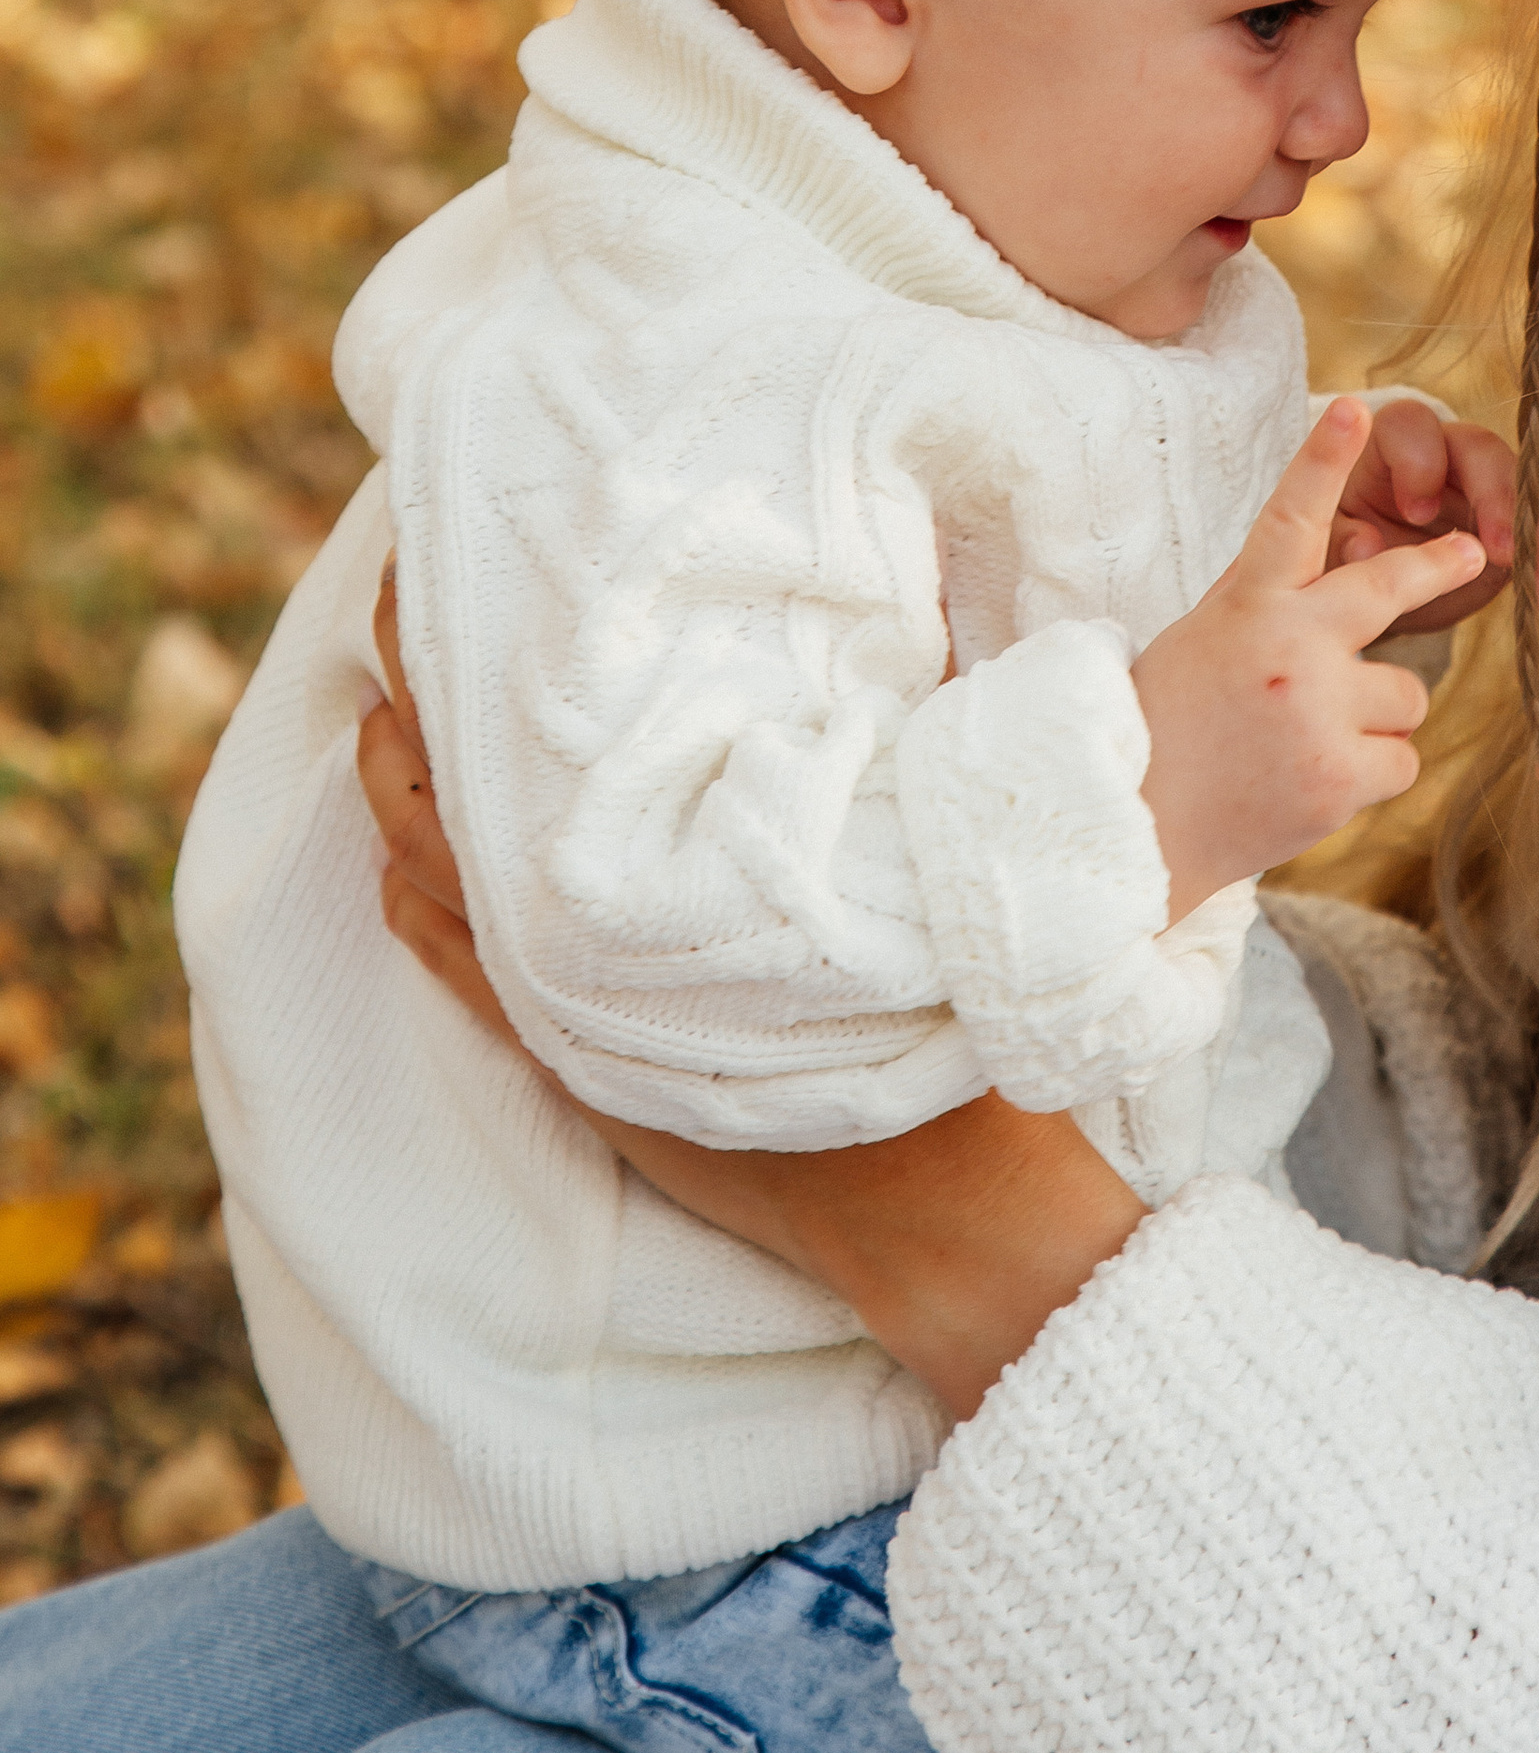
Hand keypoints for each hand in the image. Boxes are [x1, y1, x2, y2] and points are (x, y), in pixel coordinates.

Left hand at [356, 563, 1140, 1416]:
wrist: (933, 1203)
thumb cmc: (942, 1022)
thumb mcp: (932, 843)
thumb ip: (903, 718)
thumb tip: (908, 603)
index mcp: (652, 859)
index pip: (515, 727)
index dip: (467, 638)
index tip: (455, 549)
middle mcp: (584, 927)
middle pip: (452, 785)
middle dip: (423, 684)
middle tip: (404, 588)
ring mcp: (564, 999)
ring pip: (434, 873)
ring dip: (403, 787)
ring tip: (382, 707)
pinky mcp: (574, 1057)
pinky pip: (456, 970)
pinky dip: (416, 908)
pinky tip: (398, 874)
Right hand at [1132, 399, 1484, 917]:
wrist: (1138, 825)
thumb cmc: (1170, 723)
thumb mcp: (1210, 640)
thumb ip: (1276, 608)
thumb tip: (1348, 587)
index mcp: (1248, 604)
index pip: (1292, 516)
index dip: (1324, 458)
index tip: (1355, 407)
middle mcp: (1290, 647)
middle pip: (1387, 588)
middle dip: (1437, 566)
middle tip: (1472, 549)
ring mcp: (1319, 711)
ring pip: (1406, 694)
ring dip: (1375, 718)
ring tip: (1308, 742)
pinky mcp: (1341, 775)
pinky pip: (1403, 760)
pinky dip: (1372, 773)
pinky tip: (1316, 782)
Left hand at [1331, 399, 1538, 632]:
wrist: (1365, 594)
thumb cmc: (1335, 562)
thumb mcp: (1320, 557)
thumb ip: (1338, 546)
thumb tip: (1364, 546)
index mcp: (1385, 448)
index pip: (1409, 426)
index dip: (1418, 460)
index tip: (1419, 511)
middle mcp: (1444, 453)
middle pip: (1484, 449)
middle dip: (1501, 499)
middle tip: (1504, 555)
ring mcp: (1490, 481)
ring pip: (1533, 481)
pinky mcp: (1524, 515)